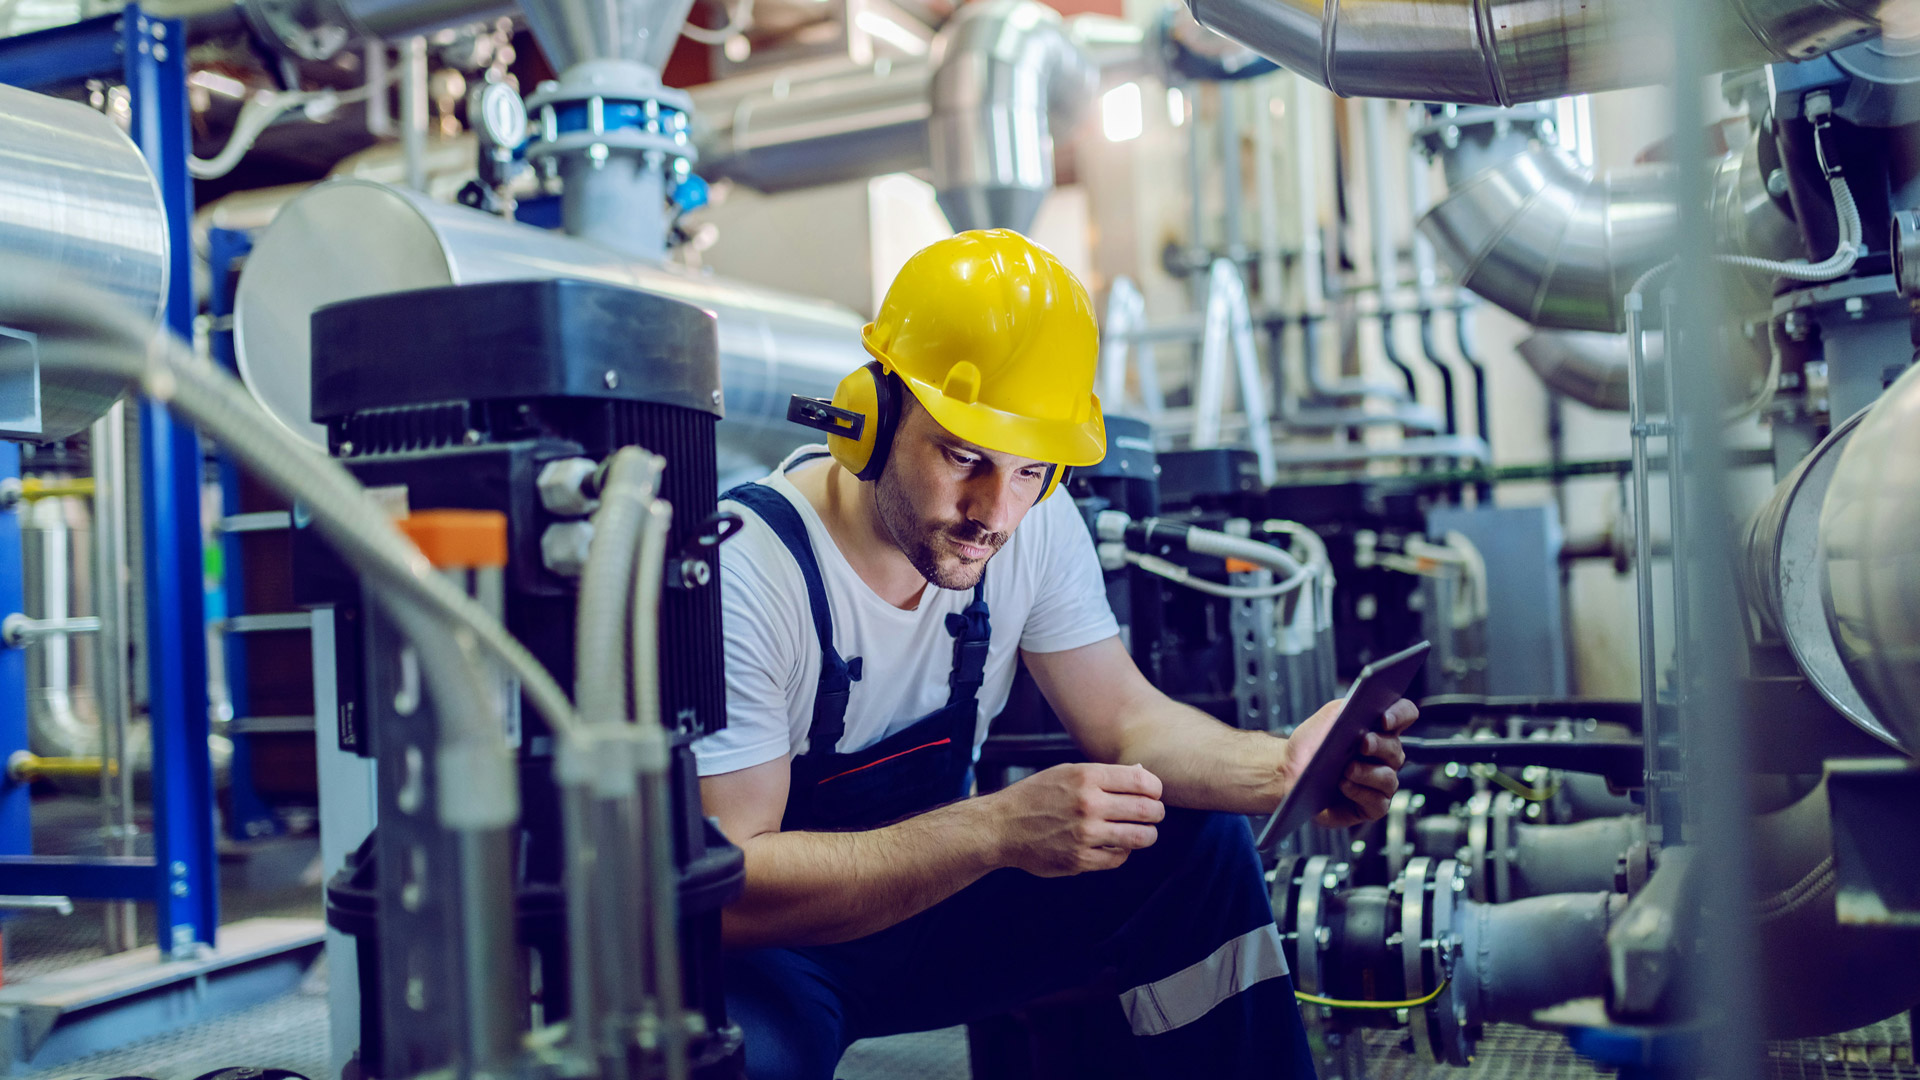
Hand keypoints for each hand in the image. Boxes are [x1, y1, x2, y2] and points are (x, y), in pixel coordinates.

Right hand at [983, 763, 1164, 876]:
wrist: (1002, 826)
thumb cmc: (1034, 796)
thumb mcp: (1066, 772)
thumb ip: (1103, 775)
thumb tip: (1141, 776)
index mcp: (1086, 777)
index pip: (1142, 781)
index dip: (1156, 789)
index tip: (1154, 794)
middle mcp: (1088, 805)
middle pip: (1147, 810)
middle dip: (1156, 813)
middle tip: (1154, 814)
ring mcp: (1085, 834)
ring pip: (1139, 837)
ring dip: (1147, 835)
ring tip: (1143, 832)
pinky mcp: (1080, 859)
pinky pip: (1118, 858)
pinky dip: (1122, 852)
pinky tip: (1116, 846)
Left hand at [1278, 697, 1415, 827]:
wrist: (1288, 771)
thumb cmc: (1311, 745)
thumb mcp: (1329, 716)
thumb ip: (1348, 705)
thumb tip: (1367, 704)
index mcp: (1379, 730)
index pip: (1405, 715)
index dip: (1400, 714)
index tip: (1384, 718)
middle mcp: (1384, 756)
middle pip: (1396, 748)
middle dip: (1380, 745)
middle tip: (1363, 743)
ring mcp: (1380, 782)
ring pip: (1388, 778)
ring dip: (1367, 772)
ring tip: (1347, 770)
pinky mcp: (1371, 806)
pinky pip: (1378, 802)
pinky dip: (1361, 793)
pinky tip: (1344, 785)